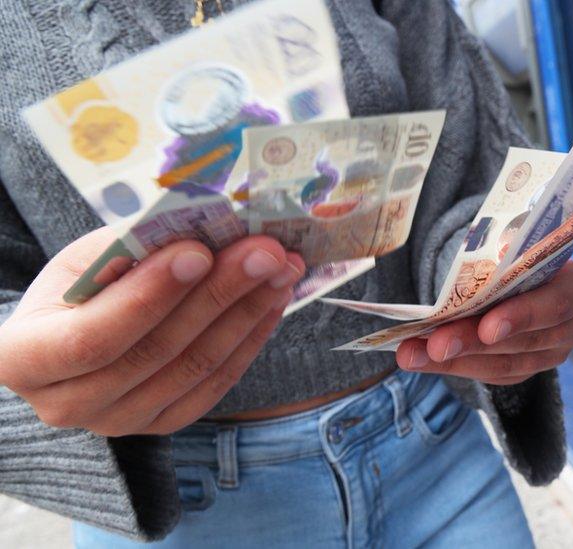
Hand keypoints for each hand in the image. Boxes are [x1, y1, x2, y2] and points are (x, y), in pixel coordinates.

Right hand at [0, 228, 305, 435]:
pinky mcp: (163, 422)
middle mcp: (66, 404)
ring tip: (282, 267)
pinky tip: (273, 299)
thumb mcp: (82, 260)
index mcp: (23, 358)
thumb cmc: (75, 290)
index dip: (149, 296)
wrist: (70, 337)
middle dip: (218, 293)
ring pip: (195, 367)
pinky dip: (251, 337)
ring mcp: (118, 422)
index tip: (199, 251)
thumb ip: (132, 250)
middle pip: (155, 351)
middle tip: (265, 250)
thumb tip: (202, 229)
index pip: (91, 338)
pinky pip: (216, 382)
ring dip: (248, 311)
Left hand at [395, 261, 572, 384]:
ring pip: (503, 365)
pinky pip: (489, 375)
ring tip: (411, 354)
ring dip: (452, 360)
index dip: (522, 317)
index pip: (557, 305)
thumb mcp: (520, 243)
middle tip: (434, 344)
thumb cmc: (523, 251)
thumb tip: (476, 266)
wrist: (527, 269)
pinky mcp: (526, 371)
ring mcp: (551, 355)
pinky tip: (420, 359)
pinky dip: (452, 366)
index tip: (488, 328)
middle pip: (523, 342)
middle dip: (473, 342)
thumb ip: (505, 257)